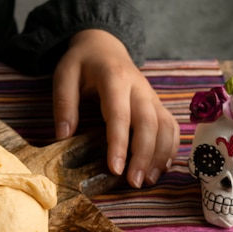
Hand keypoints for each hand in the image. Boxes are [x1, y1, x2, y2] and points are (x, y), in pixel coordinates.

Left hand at [52, 29, 179, 187]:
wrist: (104, 46)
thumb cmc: (82, 63)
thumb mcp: (64, 75)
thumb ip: (64, 104)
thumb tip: (62, 136)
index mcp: (114, 79)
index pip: (120, 115)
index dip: (119, 144)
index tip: (115, 169)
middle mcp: (139, 88)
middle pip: (149, 123)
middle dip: (143, 155)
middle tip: (133, 183)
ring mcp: (151, 96)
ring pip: (165, 126)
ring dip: (159, 155)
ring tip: (147, 181)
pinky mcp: (156, 104)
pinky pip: (170, 126)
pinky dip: (170, 147)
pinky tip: (161, 168)